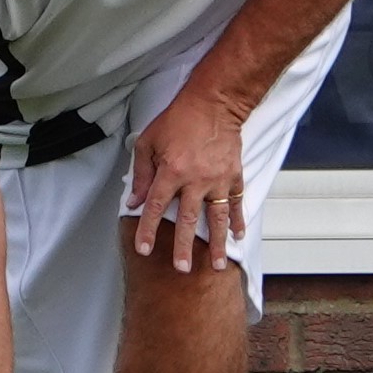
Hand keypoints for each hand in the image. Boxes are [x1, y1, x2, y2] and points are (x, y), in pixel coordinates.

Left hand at [128, 82, 245, 273]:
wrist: (214, 103)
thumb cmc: (178, 120)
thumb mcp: (148, 142)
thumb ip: (141, 173)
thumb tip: (134, 201)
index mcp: (172, 170)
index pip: (155, 206)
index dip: (147, 229)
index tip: (144, 249)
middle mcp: (195, 179)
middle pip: (187, 220)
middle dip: (183, 247)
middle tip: (182, 268)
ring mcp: (218, 179)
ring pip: (217, 217)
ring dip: (216, 243)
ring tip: (218, 265)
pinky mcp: (234, 174)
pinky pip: (236, 202)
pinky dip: (238, 220)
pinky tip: (237, 236)